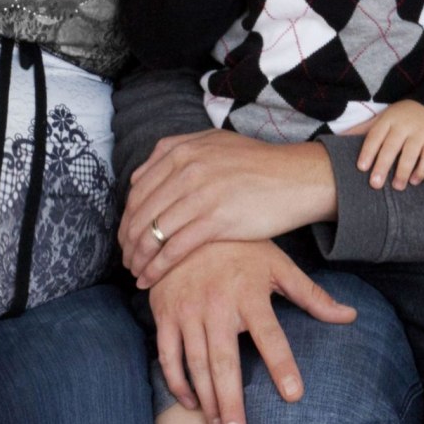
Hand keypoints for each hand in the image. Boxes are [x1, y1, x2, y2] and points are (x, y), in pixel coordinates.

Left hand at [121, 130, 336, 287]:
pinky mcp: (215, 220)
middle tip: (126, 260)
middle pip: (140, 212)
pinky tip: (149, 279)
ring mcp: (199, 193)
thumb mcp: (214, 144)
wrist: (297, 177)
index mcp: (181, 150)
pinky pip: (173, 249)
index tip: (126, 236)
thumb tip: (141, 174)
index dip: (127, 217)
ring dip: (138, 258)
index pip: (138, 189)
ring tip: (135, 272)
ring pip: (152, 232)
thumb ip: (177, 152)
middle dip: (128, 241)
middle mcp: (185, 168)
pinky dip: (156, 267)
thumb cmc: (258, 164)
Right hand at [149, 240, 354, 423]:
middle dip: (231, 402)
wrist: (187, 225)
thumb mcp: (278, 265)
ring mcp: (187, 311)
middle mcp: (216, 305)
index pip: (270, 335)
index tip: (293, 395)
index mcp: (249, 293)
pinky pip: (168, 355)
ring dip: (207, 401)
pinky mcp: (164, 314)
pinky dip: (176, 382)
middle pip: (224, 361)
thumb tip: (350, 316)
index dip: (282, 365)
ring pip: (195, 364)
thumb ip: (312, 295)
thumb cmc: (240, 247)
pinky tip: (191, 404)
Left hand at [344, 100, 423, 189]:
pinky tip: (414, 181)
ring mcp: (420, 133)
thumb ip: (364, 129)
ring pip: (410, 153)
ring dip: (403, 171)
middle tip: (375, 184)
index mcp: (388, 120)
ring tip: (396, 187)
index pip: (375, 136)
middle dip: (382, 166)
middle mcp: (404, 126)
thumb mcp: (383, 118)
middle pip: (391, 147)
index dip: (368, 152)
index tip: (361, 167)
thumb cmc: (401, 118)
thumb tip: (339, 137)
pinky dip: (422, 170)